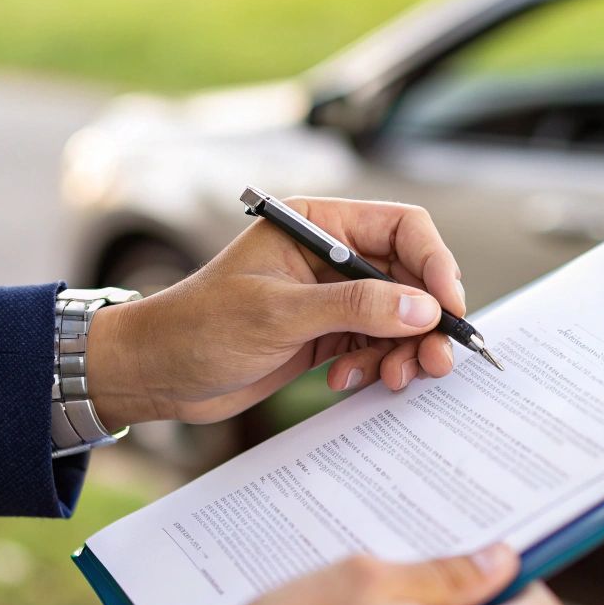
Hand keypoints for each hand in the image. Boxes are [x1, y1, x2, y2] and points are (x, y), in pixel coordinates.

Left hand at [85, 197, 467, 427]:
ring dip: (404, 349)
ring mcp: (330, 296)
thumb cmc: (198, 327)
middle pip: (409, 276)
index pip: (401, 227)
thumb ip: (354, 308)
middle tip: (435, 360)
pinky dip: (375, 365)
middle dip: (425, 319)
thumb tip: (422, 308)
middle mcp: (331, 255)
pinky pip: (376, 344)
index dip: (433, 264)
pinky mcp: (326, 332)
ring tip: (394, 379)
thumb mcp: (279, 314)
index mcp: (318, 225)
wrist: (156, 374)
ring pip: (398, 316)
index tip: (447, 308)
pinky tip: (348, 380)